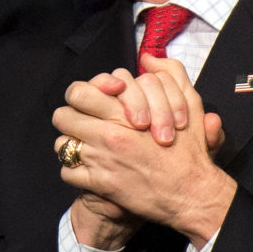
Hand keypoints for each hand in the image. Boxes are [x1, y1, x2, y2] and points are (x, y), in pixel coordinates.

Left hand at [54, 56, 234, 248]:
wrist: (191, 193)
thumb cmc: (189, 149)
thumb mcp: (188, 102)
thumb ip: (170, 74)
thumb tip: (148, 58)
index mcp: (123, 112)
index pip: (78, 92)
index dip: (81, 94)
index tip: (94, 100)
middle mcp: (107, 134)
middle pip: (62, 116)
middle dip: (69, 117)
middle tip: (79, 121)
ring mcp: (100, 160)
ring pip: (61, 144)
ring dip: (70, 144)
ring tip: (83, 146)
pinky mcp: (99, 184)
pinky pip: (68, 173)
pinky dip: (75, 171)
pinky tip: (88, 170)